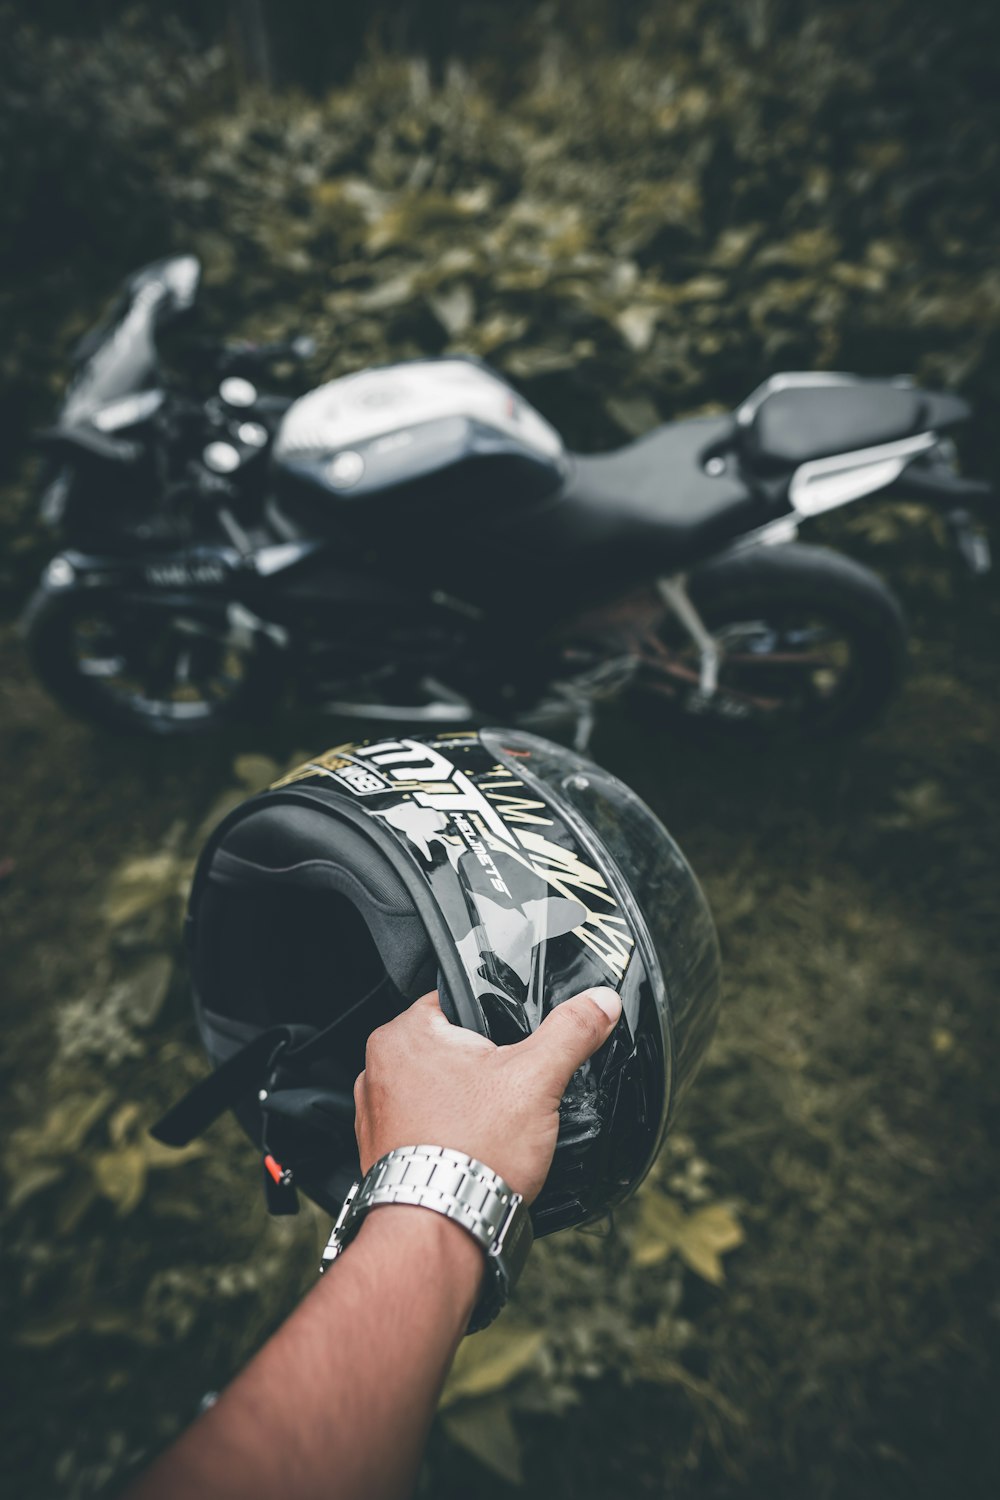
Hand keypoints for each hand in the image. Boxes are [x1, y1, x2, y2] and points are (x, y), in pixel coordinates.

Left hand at [354, 987, 622, 1203]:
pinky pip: (423, 1127)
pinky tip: (471, 1151)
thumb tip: (599, 1002)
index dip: (495, 1020)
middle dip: (482, 1068)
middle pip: (449, 1048)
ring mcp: (375, 1114)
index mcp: (403, 1034)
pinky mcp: (381, 1152)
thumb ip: (571, 1031)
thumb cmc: (472, 1154)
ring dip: (463, 1103)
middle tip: (507, 1093)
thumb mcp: (537, 1079)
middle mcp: (377, 1069)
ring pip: (437, 1090)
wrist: (440, 1233)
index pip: (456, 1001)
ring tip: (489, 1127)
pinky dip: (446, 1135)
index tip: (516, 1044)